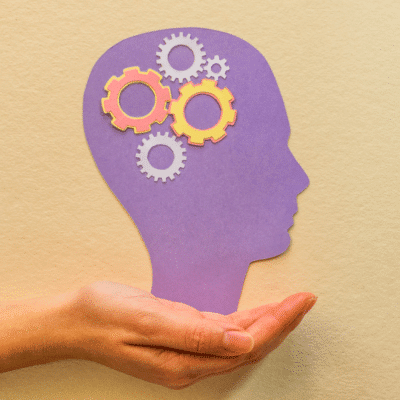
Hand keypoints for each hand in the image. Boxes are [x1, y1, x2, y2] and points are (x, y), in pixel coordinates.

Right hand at [62, 281, 316, 388]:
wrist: (74, 319)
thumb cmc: (105, 316)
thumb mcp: (147, 320)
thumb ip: (194, 334)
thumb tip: (243, 343)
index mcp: (186, 361)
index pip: (247, 344)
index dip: (279, 323)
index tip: (302, 301)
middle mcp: (190, 362)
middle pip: (249, 346)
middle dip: (281, 322)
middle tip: (304, 300)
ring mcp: (185, 352)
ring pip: (238, 341)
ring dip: (266, 323)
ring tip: (290, 305)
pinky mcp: (178, 338)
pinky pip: (221, 333)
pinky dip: (244, 322)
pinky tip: (254, 314)